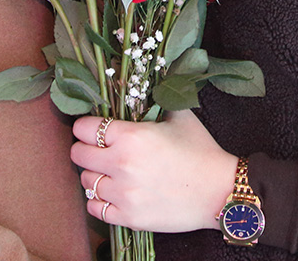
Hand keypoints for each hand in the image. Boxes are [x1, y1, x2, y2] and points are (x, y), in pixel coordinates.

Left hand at [70, 110, 237, 233]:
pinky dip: (100, 200)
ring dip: (95, 175)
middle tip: (98, 150)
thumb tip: (145, 81)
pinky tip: (112, 193)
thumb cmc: (201, 151)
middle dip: (85, 149)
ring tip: (110, 172)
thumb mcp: (180, 116)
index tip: (92, 129)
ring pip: (86, 181)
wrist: (219, 192)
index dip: (86, 127)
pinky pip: (95, 208)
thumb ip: (157, 98)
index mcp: (131, 136)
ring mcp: (123, 194)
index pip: (84, 128)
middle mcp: (122, 164)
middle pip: (78, 154)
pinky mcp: (128, 217)